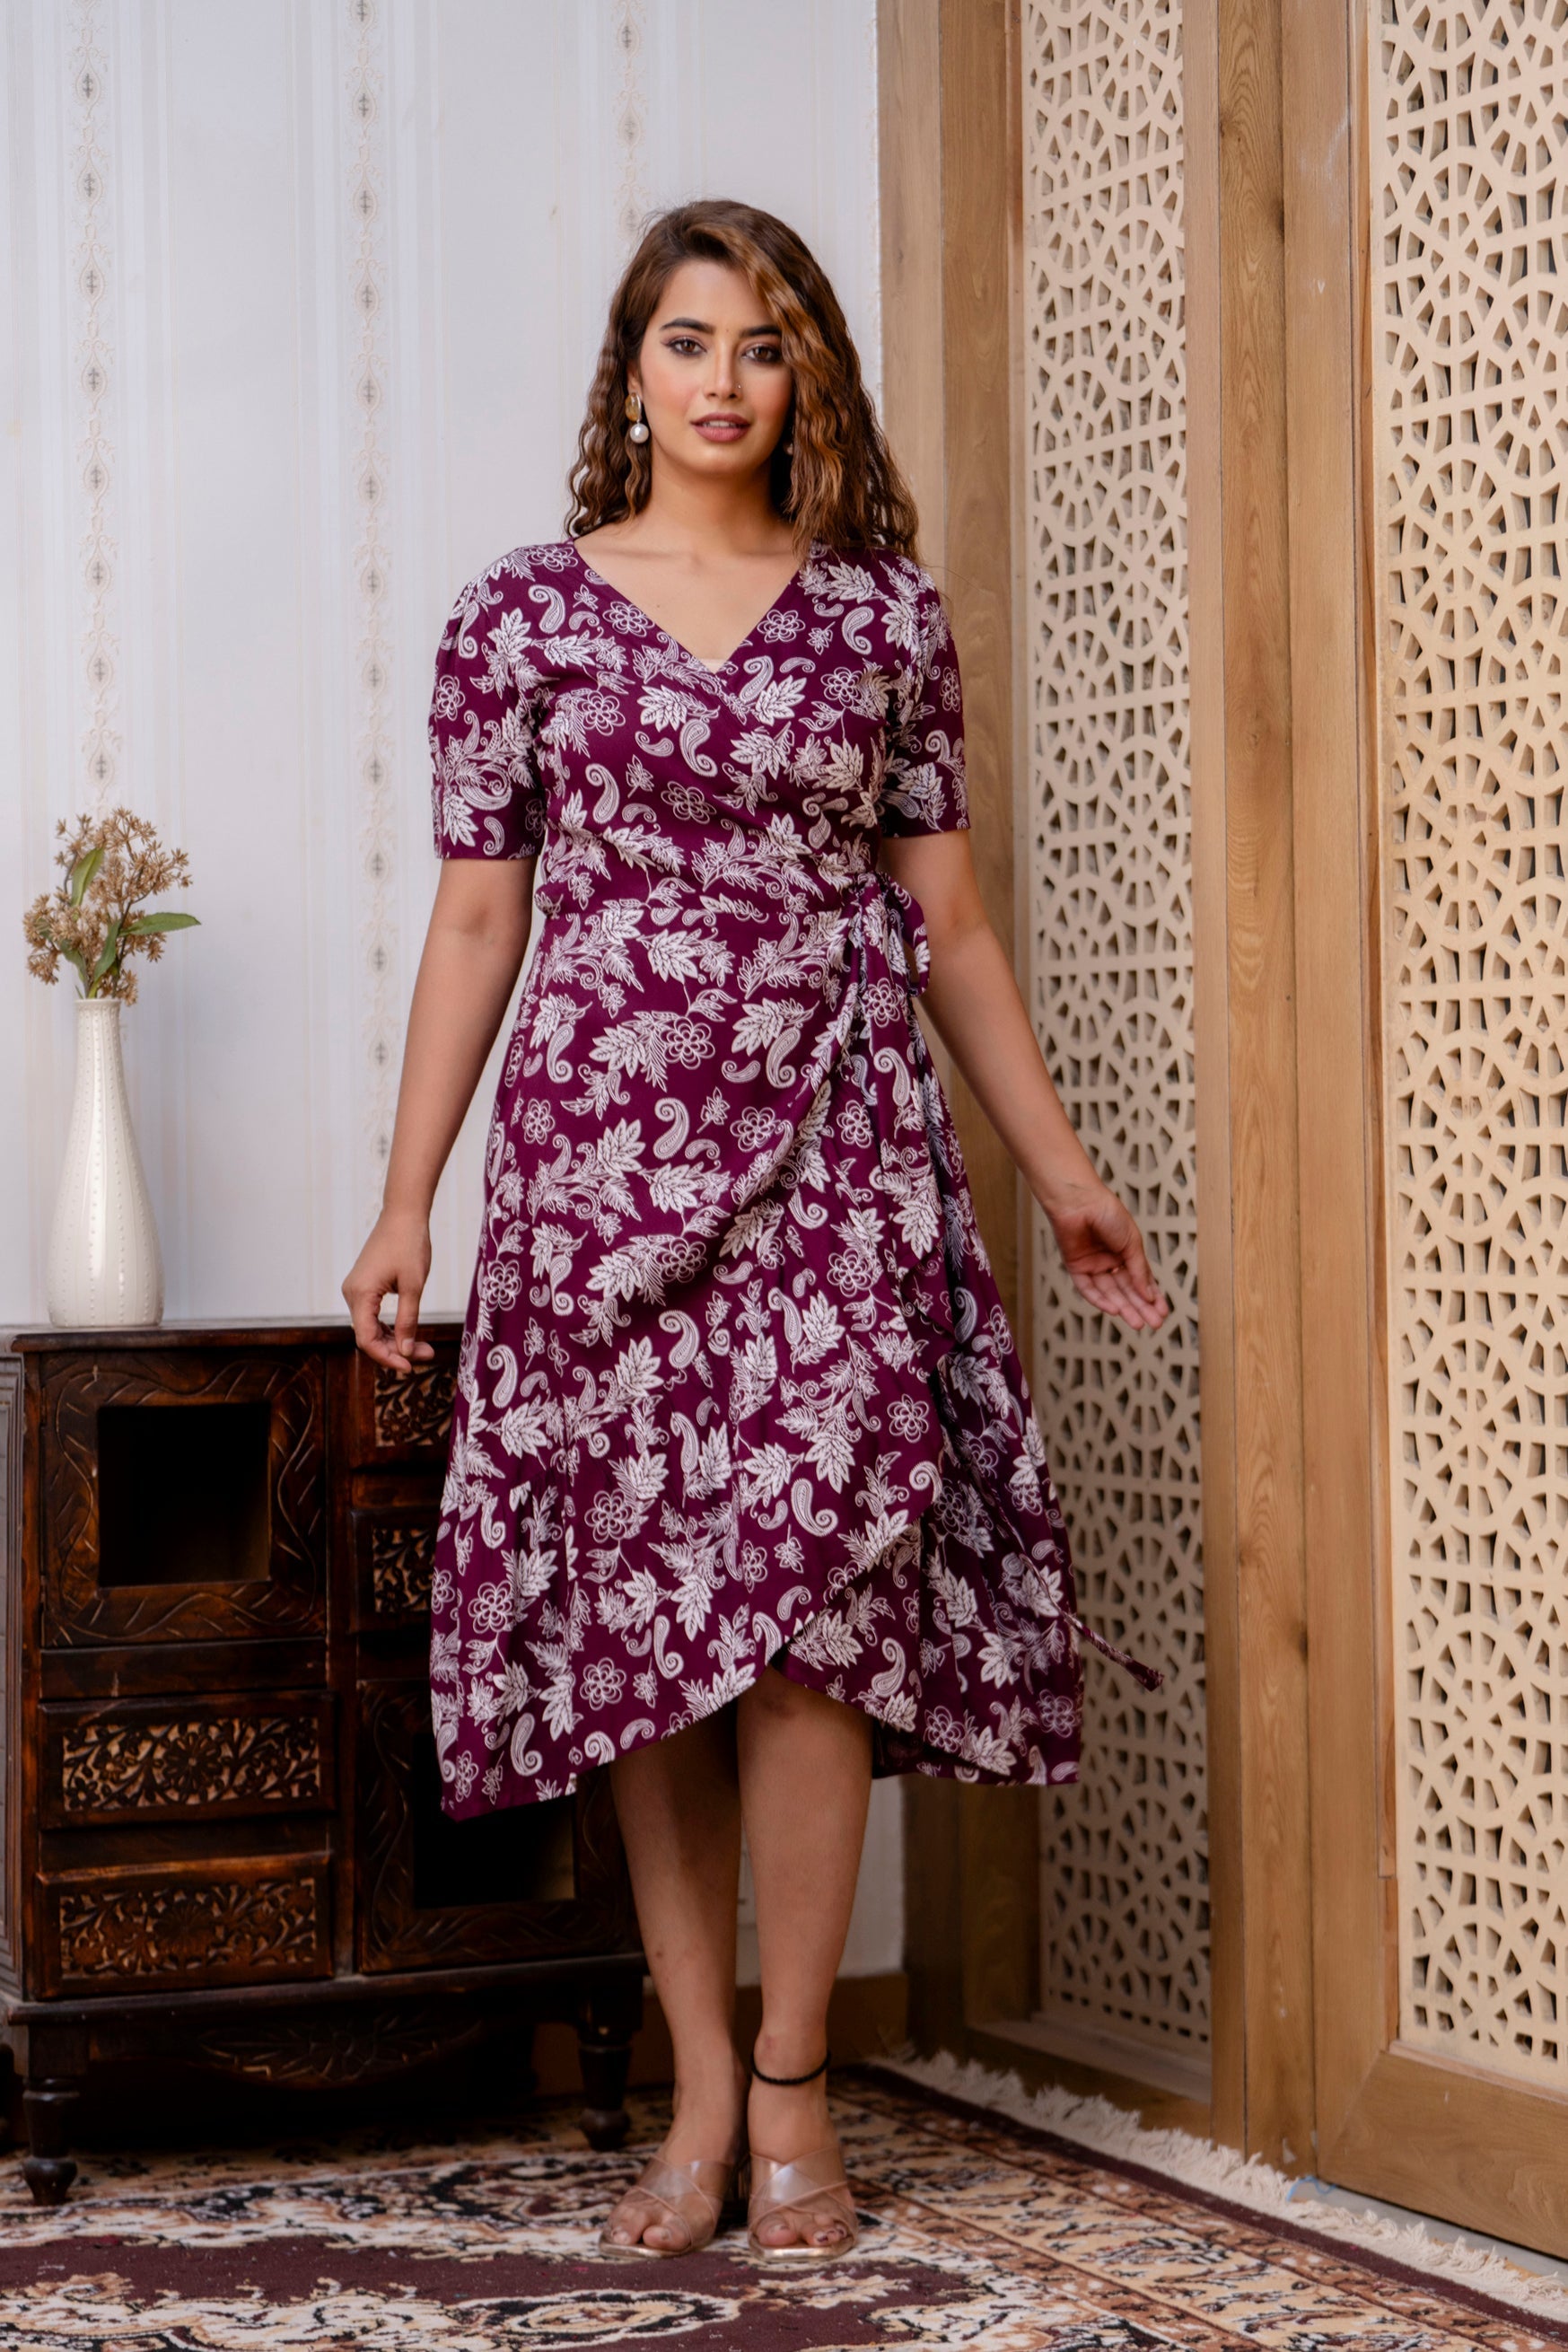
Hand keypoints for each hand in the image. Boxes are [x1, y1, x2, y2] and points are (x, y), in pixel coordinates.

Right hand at [341, 1208, 435, 1373]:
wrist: (403, 1214)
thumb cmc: (410, 1245)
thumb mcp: (414, 1286)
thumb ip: (408, 1321)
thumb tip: (406, 1351)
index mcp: (360, 1294)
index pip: (367, 1339)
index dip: (387, 1357)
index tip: (410, 1366)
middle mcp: (351, 1293)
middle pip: (369, 1336)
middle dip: (396, 1350)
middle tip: (428, 1355)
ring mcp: (356, 1290)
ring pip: (371, 1327)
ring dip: (395, 1340)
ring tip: (425, 1348)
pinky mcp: (364, 1286)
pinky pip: (373, 1315)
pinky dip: (390, 1327)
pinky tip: (409, 1334)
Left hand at [1044, 1180, 1169, 1332]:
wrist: (1079, 1201)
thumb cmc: (1107, 1213)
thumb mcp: (1131, 1243)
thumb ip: (1139, 1269)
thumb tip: (1149, 1294)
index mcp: (1126, 1251)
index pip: (1141, 1279)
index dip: (1152, 1296)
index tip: (1163, 1312)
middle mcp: (1110, 1260)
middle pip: (1127, 1290)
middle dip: (1141, 1307)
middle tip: (1155, 1323)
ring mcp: (1093, 1265)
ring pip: (1110, 1293)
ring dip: (1124, 1308)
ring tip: (1138, 1323)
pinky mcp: (1076, 1267)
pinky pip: (1088, 1289)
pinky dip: (1101, 1300)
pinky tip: (1114, 1310)